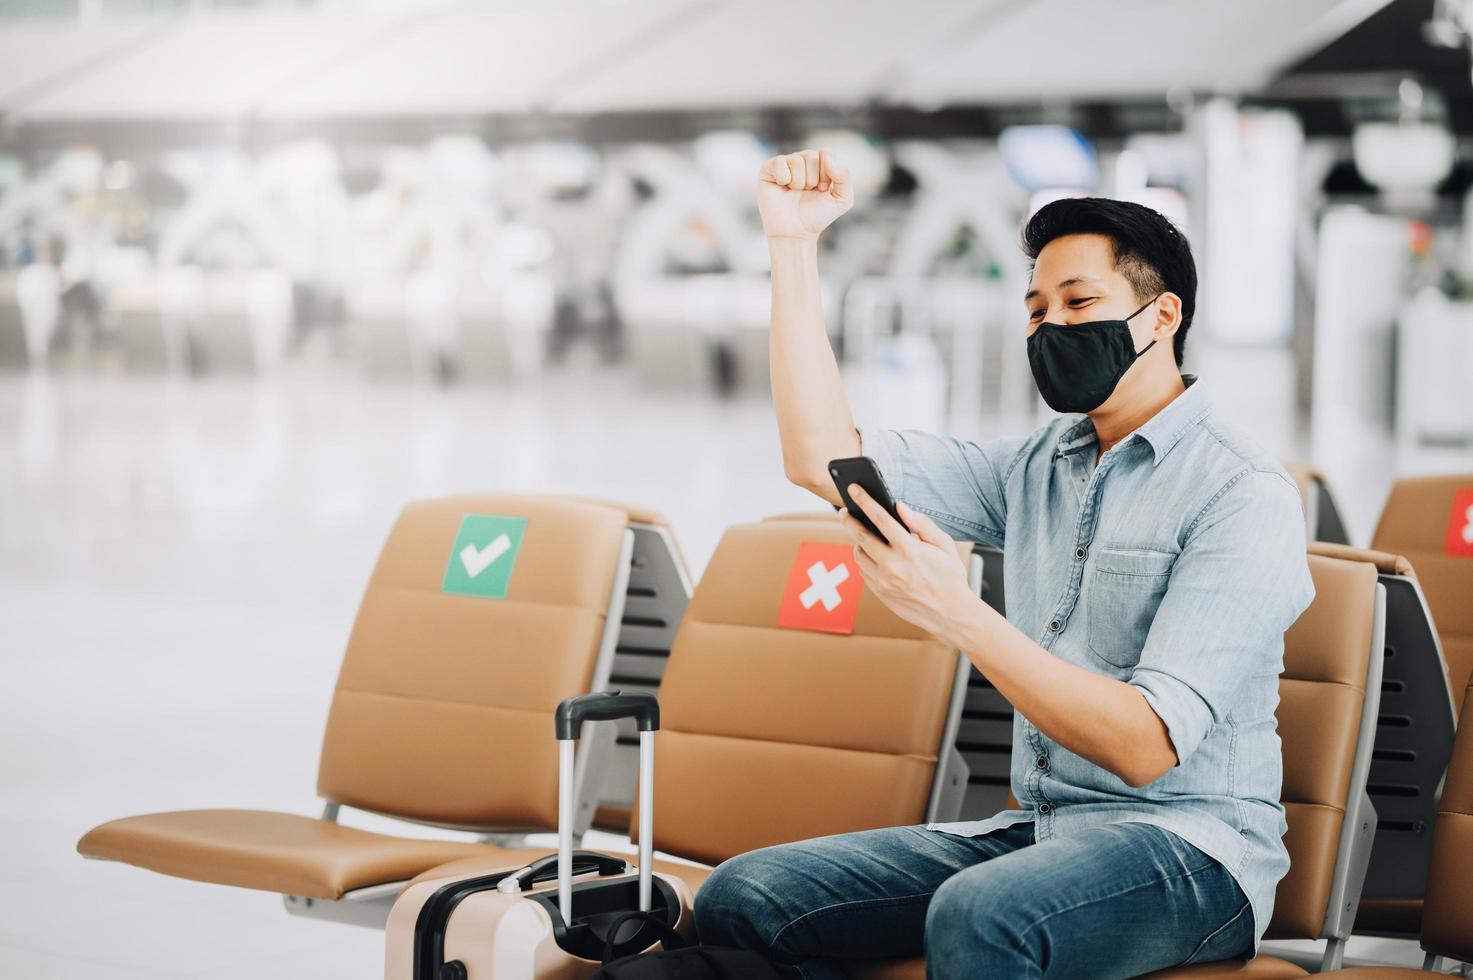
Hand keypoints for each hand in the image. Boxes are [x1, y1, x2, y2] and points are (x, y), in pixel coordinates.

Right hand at [757, 149, 853, 240]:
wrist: (795, 233)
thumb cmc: (816, 216)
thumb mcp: (842, 200)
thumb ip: (845, 177)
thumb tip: (828, 158)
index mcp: (819, 164)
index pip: (827, 153)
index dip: (827, 173)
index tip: (823, 190)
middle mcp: (802, 161)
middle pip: (812, 155)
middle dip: (812, 179)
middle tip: (807, 193)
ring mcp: (785, 164)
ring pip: (797, 160)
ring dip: (798, 182)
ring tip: (795, 192)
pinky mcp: (768, 169)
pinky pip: (779, 162)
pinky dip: (784, 178)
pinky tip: (782, 188)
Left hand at [837, 485, 973, 642]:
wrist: (951, 614)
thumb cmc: (950, 577)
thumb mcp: (944, 545)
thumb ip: (922, 523)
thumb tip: (899, 506)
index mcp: (910, 550)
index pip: (880, 518)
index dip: (865, 501)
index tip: (853, 489)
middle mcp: (893, 566)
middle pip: (860, 536)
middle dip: (850, 519)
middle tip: (845, 511)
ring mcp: (884, 582)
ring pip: (858, 554)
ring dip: (857, 541)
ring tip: (862, 533)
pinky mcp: (880, 593)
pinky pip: (863, 571)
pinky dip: (864, 559)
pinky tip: (871, 554)